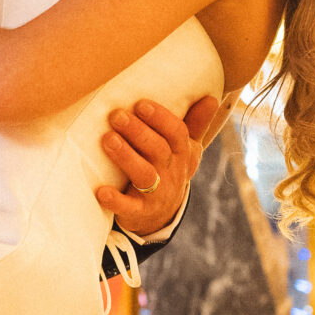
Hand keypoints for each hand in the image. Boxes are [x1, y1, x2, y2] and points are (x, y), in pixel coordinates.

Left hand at [94, 94, 225, 239]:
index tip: (141, 104)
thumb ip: (195, 124)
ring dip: (126, 157)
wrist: (161, 215)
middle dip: (138, 132)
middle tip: (116, 116)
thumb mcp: (186, 149)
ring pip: (144, 174)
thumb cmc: (169, 170)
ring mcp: (156, 194)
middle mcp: (172, 172)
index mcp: (183, 153)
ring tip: (108, 139)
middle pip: (158, 150)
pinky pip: (128, 207)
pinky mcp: (139, 212)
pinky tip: (101, 191)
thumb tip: (212, 98)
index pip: (177, 133)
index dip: (160, 118)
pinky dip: (115, 200)